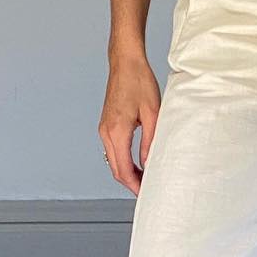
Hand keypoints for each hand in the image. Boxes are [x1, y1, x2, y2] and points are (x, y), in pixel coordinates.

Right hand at [99, 56, 163, 193]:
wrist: (125, 62)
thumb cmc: (140, 82)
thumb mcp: (152, 113)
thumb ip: (150, 141)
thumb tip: (150, 164)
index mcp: (117, 131)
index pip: (123, 170)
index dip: (135, 185)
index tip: (146, 194)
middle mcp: (106, 132)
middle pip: (115, 169)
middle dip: (131, 183)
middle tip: (148, 190)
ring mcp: (104, 128)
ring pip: (113, 161)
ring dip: (127, 172)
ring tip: (145, 178)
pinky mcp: (106, 124)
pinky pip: (112, 150)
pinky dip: (123, 161)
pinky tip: (137, 162)